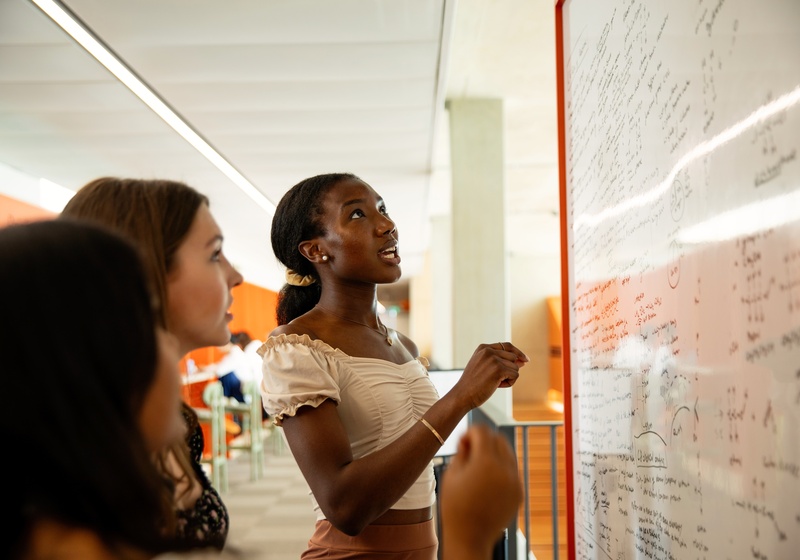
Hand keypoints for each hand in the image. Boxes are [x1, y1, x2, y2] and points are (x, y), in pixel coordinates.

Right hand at [440, 424, 521, 559]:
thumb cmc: (455, 507)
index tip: (463, 442)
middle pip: (499, 439)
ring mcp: (515, 482)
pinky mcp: (518, 493)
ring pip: (508, 454)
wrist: (469, 538)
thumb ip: (462, 452)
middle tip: (470, 452)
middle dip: (484, 440)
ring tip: (478, 467)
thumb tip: (469, 442)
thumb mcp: (451, 475)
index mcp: (486, 462)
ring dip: (494, 453)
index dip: (470, 432)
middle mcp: (505, 469)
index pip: (483, 431)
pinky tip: (487, 480)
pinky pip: (512, 471)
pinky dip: (501, 468)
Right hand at [452, 342, 527, 409]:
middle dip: (509, 370)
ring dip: (509, 377)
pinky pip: (515, 375)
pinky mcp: (499, 369)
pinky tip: (497, 386)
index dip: (517, 352)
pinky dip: (510, 383)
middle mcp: (488, 350)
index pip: (506, 345)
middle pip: (513, 357)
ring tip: (494, 383)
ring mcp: (493, 359)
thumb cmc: (473, 384)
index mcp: (483, 348)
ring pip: (515, 367)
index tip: (525, 360)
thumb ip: (501, 362)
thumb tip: (523, 361)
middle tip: (496, 380)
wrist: (462, 395)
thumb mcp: (485, 368)